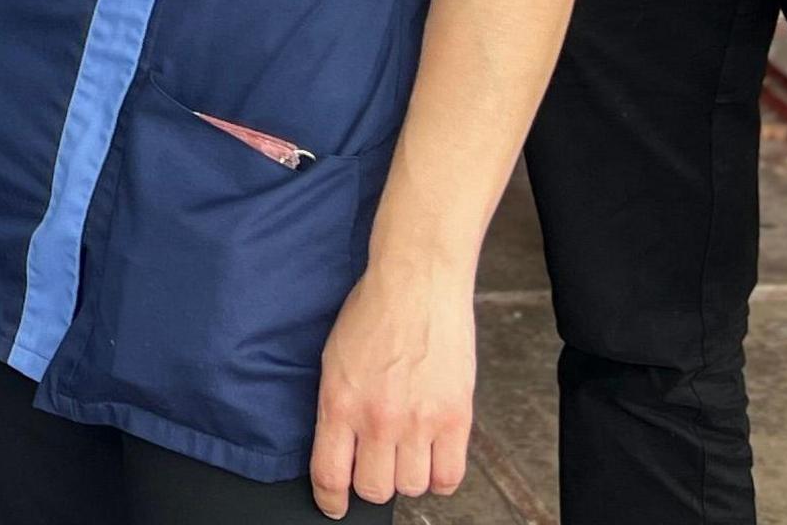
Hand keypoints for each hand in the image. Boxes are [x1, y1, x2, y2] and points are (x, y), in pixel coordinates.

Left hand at [311, 255, 474, 517]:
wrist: (416, 284)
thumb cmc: (372, 314)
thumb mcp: (333, 361)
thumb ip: (337, 409)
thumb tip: (339, 449)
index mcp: (340, 404)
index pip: (330, 476)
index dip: (330, 501)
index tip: (334, 506)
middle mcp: (378, 420)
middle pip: (375, 489)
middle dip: (372, 484)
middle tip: (377, 465)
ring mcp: (420, 421)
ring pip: (413, 487)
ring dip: (408, 477)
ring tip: (407, 453)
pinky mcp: (456, 417)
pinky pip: (450, 476)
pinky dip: (442, 476)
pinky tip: (433, 457)